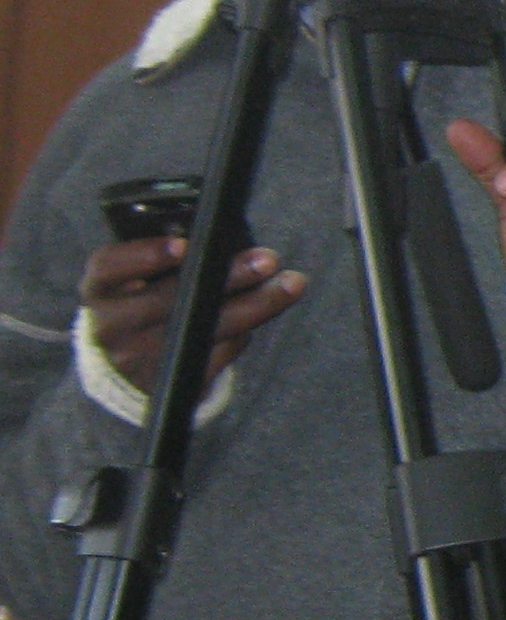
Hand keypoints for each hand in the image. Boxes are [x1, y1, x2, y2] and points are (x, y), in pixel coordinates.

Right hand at [80, 235, 305, 392]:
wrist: (124, 372)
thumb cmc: (140, 305)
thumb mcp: (135, 280)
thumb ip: (168, 261)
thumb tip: (226, 238)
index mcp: (100, 288)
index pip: (110, 266)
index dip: (145, 256)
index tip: (184, 246)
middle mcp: (112, 324)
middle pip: (170, 299)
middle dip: (226, 276)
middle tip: (267, 258)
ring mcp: (139, 357)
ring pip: (204, 328)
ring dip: (256, 305)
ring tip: (291, 282)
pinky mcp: (171, 381)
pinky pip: (217, 354)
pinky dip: (244, 332)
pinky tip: (267, 309)